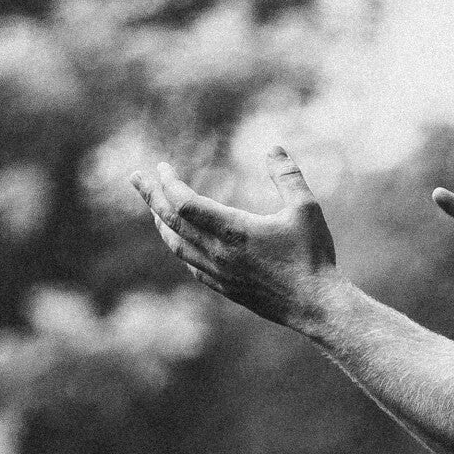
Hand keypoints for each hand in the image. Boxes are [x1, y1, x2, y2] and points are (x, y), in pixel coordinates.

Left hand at [132, 147, 336, 328]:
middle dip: (151, 196)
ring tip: (153, 208)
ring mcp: (220, 273)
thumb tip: (274, 148)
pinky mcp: (226, 288)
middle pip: (170, 221)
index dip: (169, 182)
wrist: (317, 306)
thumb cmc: (313, 256)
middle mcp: (219, 252)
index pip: (184, 202)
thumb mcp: (306, 209)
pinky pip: (191, 265)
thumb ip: (288, 176)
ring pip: (177, 245)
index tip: (163, 167)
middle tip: (136, 177)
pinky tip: (179, 242)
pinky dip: (179, 248)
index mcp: (233, 230)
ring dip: (161, 223)